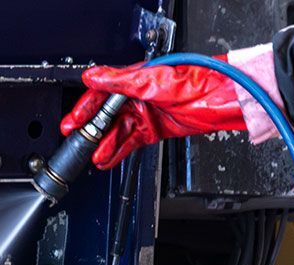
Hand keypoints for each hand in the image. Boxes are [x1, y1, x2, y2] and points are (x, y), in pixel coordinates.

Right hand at [61, 61, 247, 168]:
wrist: (220, 99)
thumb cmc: (195, 81)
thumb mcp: (152, 81)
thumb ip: (120, 81)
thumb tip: (92, 77)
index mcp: (134, 80)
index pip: (101, 94)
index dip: (85, 108)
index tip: (73, 121)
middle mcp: (138, 97)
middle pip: (106, 116)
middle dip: (91, 130)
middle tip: (78, 141)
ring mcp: (146, 114)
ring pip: (117, 132)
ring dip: (104, 145)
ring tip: (95, 155)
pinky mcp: (154, 130)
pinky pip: (130, 143)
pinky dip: (117, 152)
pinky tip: (107, 159)